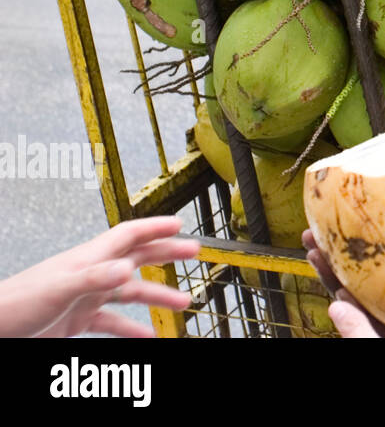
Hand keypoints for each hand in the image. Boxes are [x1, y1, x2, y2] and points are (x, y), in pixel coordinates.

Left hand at [0, 216, 198, 337]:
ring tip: (183, 302)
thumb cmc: (15, 304)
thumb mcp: (59, 288)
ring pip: (131, 292)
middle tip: (193, 252)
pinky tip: (147, 334)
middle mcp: (92, 273)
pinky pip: (114, 321)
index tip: (179, 225)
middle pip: (137, 257)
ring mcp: (86, 296)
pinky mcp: (78, 319)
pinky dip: (133, 328)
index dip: (155, 227)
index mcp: (89, 259)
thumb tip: (127, 267)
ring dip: (157, 295)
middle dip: (166, 254)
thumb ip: (94, 277)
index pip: (129, 235)